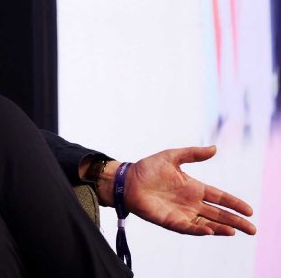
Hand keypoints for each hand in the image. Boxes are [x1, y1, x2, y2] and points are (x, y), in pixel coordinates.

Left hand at [122, 146, 255, 235]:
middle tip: (252, 229)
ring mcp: (182, 213)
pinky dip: (198, 229)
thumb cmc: (147, 168)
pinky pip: (187, 227)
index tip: (249, 210)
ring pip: (206, 223)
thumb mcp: (172, 157)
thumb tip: (214, 148)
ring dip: (220, 228)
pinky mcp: (170, 221)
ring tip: (234, 231)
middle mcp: (191, 203)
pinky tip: (208, 230)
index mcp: (194, 188)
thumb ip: (192, 154)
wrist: (127, 180)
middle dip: (235, 221)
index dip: (234, 203)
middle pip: (218, 214)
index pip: (220, 197)